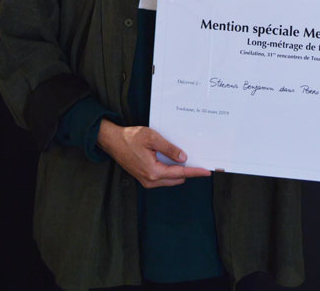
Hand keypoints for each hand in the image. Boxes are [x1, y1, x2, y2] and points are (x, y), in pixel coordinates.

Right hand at [97, 120, 211, 188]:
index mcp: (154, 171)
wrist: (113, 141)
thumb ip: (169, 149)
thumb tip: (183, 157)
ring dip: (178, 172)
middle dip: (188, 172)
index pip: (180, 173)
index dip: (194, 172)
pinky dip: (170, 172)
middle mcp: (150, 180)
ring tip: (186, 160)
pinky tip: (173, 162)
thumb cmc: (130, 138)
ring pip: (169, 180)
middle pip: (176, 179)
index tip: (206, 172)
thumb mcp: (152, 138)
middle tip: (198, 162)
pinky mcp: (144, 178)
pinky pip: (162, 178)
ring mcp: (146, 181)